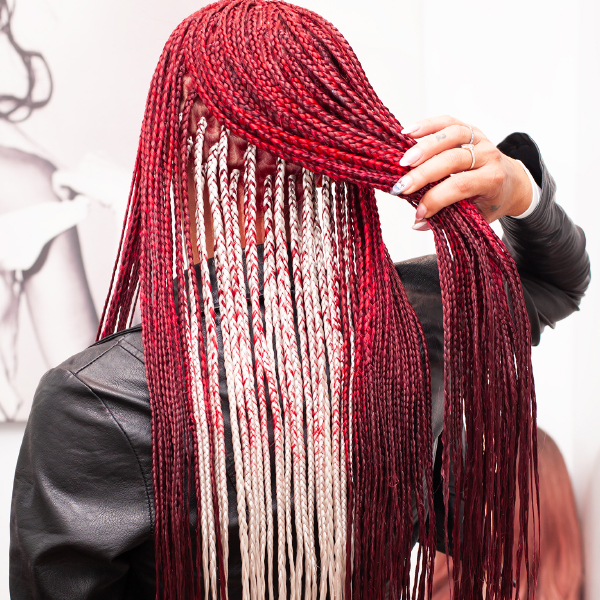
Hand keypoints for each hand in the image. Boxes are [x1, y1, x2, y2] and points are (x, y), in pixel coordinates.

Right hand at [390, 116, 531, 229]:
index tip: (419, 212)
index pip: (461, 186)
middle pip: (453, 160)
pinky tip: (408, 133)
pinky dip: (428, 125)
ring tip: (404, 161)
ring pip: (451, 136)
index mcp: (492, 179)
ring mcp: (480, 139)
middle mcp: (488, 156)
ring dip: (424, 148)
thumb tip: (417, 224)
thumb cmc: (491, 200)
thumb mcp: (476, 216)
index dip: (436, 199)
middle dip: (424, 174)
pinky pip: (448, 122)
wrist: (510, 181)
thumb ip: (447, 221)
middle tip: (402, 186)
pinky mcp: (470, 129)